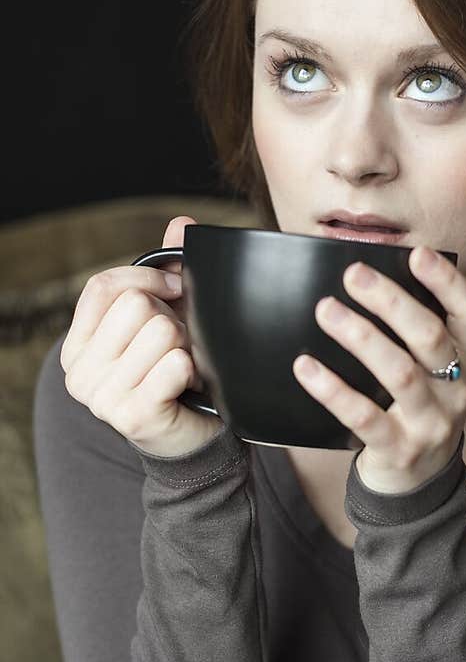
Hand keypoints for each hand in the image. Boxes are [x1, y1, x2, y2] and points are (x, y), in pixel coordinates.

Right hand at [60, 215, 222, 458]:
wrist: (191, 439)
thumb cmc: (173, 374)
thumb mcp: (165, 319)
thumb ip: (167, 272)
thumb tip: (180, 223)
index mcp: (77, 345)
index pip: (105, 286)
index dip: (148, 279)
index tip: (174, 290)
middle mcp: (78, 373)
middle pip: (135, 306)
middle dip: (171, 319)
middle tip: (178, 346)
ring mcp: (101, 398)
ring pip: (160, 332)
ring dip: (185, 346)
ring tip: (181, 368)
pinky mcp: (132, 416)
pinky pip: (175, 364)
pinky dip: (192, 370)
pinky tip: (186, 387)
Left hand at [292, 245, 465, 492]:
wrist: (417, 486)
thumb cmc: (416, 411)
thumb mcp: (434, 375)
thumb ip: (416, 335)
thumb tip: (368, 279)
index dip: (447, 281)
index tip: (416, 253)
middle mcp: (458, 390)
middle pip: (430, 336)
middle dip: (391, 301)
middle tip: (352, 274)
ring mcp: (431, 423)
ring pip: (400, 373)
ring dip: (361, 337)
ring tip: (326, 310)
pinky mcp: (400, 450)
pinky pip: (364, 416)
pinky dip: (333, 390)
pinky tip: (306, 367)